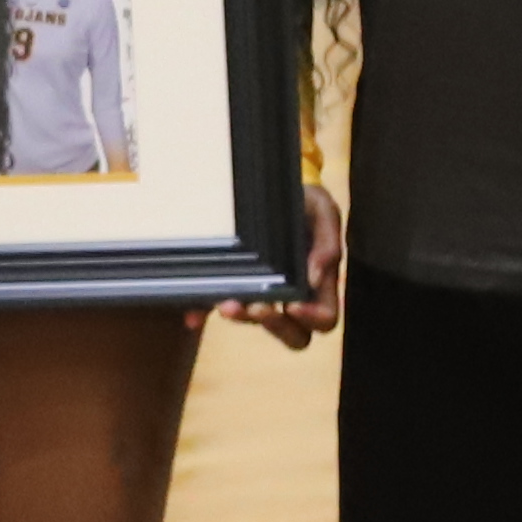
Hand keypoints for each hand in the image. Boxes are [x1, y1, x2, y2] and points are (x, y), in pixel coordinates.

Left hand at [221, 185, 345, 351]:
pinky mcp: (235, 286)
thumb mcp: (322, 212)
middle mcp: (294, 296)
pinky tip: (193, 317)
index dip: (311, 318)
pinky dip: (205, 313)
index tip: (293, 305)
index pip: (324, 318)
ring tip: (227, 303)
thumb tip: (315, 278)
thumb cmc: (305, 203)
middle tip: (259, 309)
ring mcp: (264, 295)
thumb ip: (328, 243)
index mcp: (321, 283)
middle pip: (294, 335)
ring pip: (256, 322)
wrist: (274, 186)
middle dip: (275, 326)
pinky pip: (219, 307)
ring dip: (242, 317)